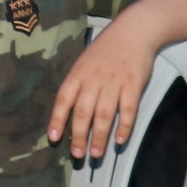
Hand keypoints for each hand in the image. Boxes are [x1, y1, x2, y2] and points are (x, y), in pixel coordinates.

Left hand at [48, 14, 156, 159]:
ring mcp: (114, 82)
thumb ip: (78, 84)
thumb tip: (68, 112)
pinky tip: (120, 140)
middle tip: (78, 155)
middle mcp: (94, 79)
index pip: (64, 99)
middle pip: (83, 111)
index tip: (54, 138)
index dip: (57, 119)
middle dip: (79, 135)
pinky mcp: (133, 85)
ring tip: (96, 154)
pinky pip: (128, 109)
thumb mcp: (84, 62)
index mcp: (78, 73)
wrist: (133, 31)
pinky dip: (124, 126)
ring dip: (99, 136)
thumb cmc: (106, 49)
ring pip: (104, 114)